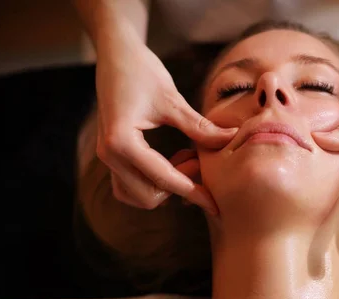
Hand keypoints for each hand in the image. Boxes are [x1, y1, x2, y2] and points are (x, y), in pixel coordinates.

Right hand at [95, 36, 235, 213]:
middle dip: (180, 186)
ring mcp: (107, 158)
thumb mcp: (173, 100)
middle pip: (150, 195)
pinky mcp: (112, 156)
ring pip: (139, 196)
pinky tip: (174, 161)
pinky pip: (131, 186)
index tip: (215, 203)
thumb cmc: (141, 71)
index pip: (163, 179)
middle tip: (200, 161)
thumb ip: (200, 127)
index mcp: (121, 142)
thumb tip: (231, 140)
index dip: (194, 192)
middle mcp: (109, 155)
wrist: (116, 55)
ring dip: (166, 187)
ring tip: (187, 159)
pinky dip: (154, 182)